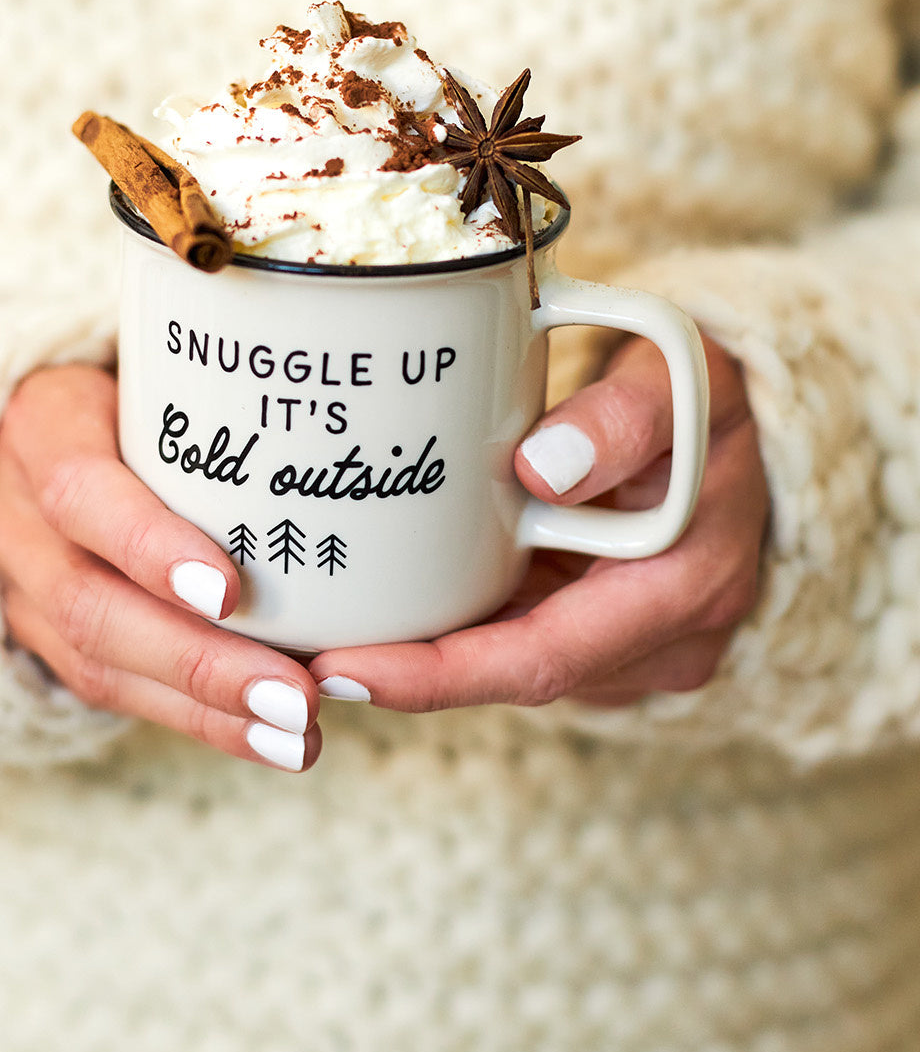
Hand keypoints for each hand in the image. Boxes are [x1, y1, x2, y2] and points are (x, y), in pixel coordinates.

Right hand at [0, 364, 320, 770]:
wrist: (32, 428)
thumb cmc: (138, 387)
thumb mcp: (158, 357)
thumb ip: (230, 370)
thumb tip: (363, 357)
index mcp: (43, 424)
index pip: (82, 489)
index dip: (149, 545)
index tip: (233, 591)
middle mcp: (15, 511)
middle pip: (90, 602)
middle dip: (200, 661)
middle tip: (299, 696)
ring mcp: (20, 584)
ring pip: (99, 663)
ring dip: (207, 710)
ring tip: (300, 737)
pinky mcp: (42, 638)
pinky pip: (112, 692)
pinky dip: (197, 722)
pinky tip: (270, 740)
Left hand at [309, 334, 768, 710]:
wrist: (749, 422)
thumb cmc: (708, 390)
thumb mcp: (682, 374)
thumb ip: (625, 415)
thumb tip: (543, 471)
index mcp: (685, 585)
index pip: (544, 657)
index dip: (440, 675)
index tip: (343, 665)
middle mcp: (667, 641)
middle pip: (517, 677)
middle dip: (410, 676)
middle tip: (302, 657)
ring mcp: (642, 647)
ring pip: (519, 667)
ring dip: (432, 659)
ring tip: (328, 631)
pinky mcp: (615, 633)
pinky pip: (529, 643)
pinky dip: (465, 633)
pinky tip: (397, 609)